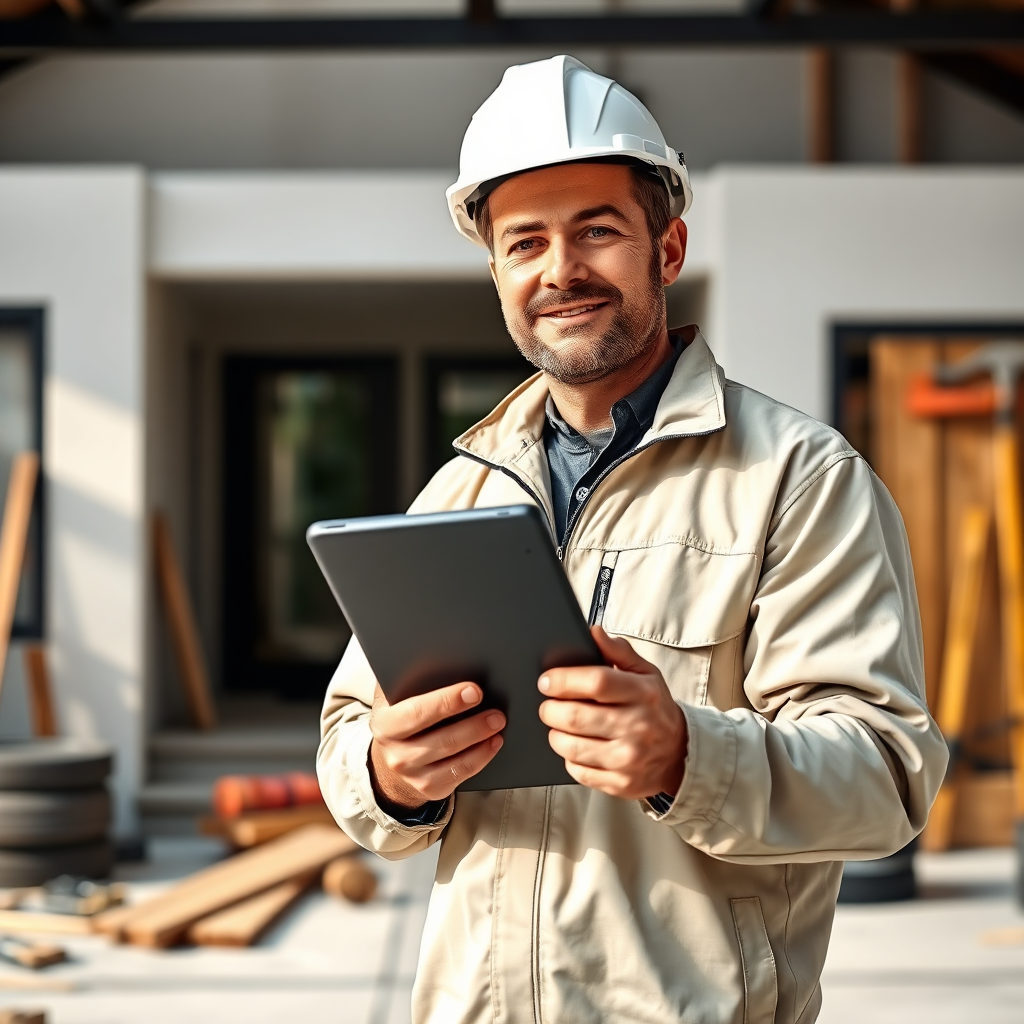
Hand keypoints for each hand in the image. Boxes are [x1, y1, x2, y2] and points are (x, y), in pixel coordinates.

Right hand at [369, 682, 504, 810]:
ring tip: (497, 722)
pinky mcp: (430, 788)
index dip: (447, 702)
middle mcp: (396, 754)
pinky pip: (461, 774)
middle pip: (441, 740)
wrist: (392, 758)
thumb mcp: (395, 697)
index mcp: (385, 724)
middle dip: (472, 724)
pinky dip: (481, 757)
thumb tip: (441, 659)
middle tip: (495, 711)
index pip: (417, 712)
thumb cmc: (401, 717)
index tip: (473, 690)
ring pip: (454, 760)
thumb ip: (409, 680)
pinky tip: (492, 743)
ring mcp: (413, 775)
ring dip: (481, 740)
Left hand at [537, 626, 686, 800]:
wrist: (680, 753)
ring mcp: (629, 758)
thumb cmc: (655, 708)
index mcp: (643, 694)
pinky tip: (574, 747)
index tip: (547, 680)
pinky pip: (578, 771)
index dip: (564, 679)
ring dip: (555, 734)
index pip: (596, 682)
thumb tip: (594, 632)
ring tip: (557, 725)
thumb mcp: (646, 674)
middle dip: (550, 709)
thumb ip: (619, 651)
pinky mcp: (620, 783)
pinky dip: (568, 757)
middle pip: (577, 716)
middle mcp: (638, 727)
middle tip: (547, 704)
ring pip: (571, 747)